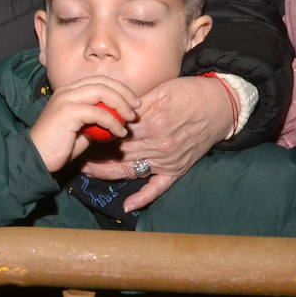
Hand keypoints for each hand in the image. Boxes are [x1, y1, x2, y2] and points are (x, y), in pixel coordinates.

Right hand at [29, 76, 137, 173]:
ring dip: (121, 104)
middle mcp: (67, 90)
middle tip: (136, 108)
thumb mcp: (82, 131)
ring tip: (130, 119)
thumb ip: (97, 121)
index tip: (133, 102)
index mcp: (69, 91)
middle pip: (103, 82)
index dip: (119, 88)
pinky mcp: (67, 111)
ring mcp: (66, 99)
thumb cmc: (59, 147)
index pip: (99, 81)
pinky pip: (98, 112)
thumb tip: (117, 120)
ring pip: (102, 91)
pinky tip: (119, 132)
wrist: (36, 158)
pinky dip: (113, 121)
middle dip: (124, 93)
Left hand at [81, 75, 232, 211]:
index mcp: (150, 120)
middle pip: (118, 151)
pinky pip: (157, 188)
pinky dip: (142, 198)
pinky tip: (126, 206)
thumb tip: (112, 106)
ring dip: (107, 172)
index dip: (96, 130)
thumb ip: (136, 102)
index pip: (115, 129)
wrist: (221, 105)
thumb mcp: (161, 90)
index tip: (80, 130)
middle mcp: (157, 143)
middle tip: (74, 152)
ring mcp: (167, 159)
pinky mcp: (177, 169)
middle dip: (95, 152)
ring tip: (86, 171)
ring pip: (130, 169)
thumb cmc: (190, 93)